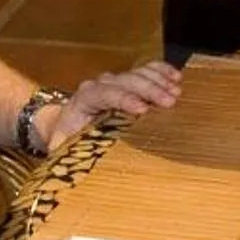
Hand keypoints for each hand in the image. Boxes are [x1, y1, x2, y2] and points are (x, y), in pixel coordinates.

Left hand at [51, 61, 180, 147]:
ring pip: (137, 74)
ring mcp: (115, 82)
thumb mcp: (64, 149)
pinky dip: (160, 72)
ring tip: (176, 92)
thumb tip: (69, 168)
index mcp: (83, 100)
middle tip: (169, 101)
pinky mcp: (127, 83)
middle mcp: (99, 86)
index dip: (123, 98)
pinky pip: (145, 71)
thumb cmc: (67, 141)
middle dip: (148, 90)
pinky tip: (175, 77)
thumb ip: (67, 153)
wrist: (66, 126)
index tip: (142, 109)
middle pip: (125, 81)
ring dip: (158, 81)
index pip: (103, 93)